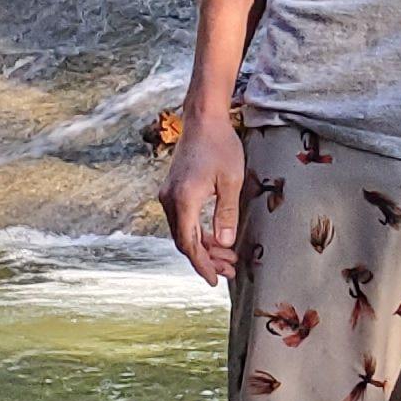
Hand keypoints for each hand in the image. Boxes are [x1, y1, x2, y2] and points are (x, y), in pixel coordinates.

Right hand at [162, 132, 248, 287]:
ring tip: (228, 258)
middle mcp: (170, 200)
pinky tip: (216, 239)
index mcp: (183, 200)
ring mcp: (169, 195)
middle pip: (185, 242)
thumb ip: (227, 214)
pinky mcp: (173, 191)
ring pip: (184, 233)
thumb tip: (225, 244)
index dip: (202, 265)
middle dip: (206, 260)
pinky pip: (184, 220)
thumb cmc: (220, 146)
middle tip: (229, 271)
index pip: (190, 244)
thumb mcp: (231, 181)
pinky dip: (199, 233)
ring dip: (204, 247)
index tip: (214, 281)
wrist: (203, 119)